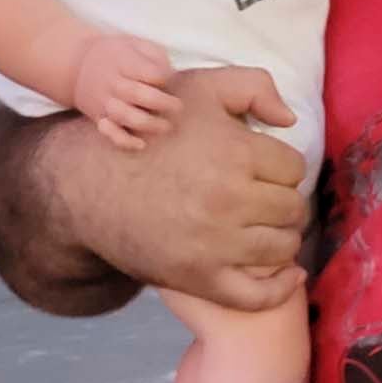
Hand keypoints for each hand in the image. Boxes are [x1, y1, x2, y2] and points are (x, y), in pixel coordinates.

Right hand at [55, 65, 307, 308]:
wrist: (87, 182)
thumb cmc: (148, 132)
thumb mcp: (198, 88)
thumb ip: (254, 87)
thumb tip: (290, 120)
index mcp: (235, 152)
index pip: (293, 169)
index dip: (280, 168)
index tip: (263, 171)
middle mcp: (230, 199)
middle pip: (292, 208)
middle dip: (281, 201)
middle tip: (262, 200)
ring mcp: (216, 243)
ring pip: (283, 247)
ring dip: (280, 237)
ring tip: (263, 228)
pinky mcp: (199, 277)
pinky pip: (260, 295)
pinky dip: (280, 287)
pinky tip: (288, 276)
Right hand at [72, 27, 180, 148]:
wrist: (77, 65)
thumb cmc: (119, 55)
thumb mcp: (137, 44)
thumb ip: (156, 57)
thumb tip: (169, 76)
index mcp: (123, 61)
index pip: (149, 72)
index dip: (164, 77)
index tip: (170, 79)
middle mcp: (112, 83)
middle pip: (138, 94)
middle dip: (163, 103)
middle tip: (178, 106)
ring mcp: (105, 102)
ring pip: (126, 116)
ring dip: (150, 124)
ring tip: (167, 125)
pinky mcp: (100, 119)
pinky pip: (111, 134)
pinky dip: (125, 141)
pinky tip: (141, 144)